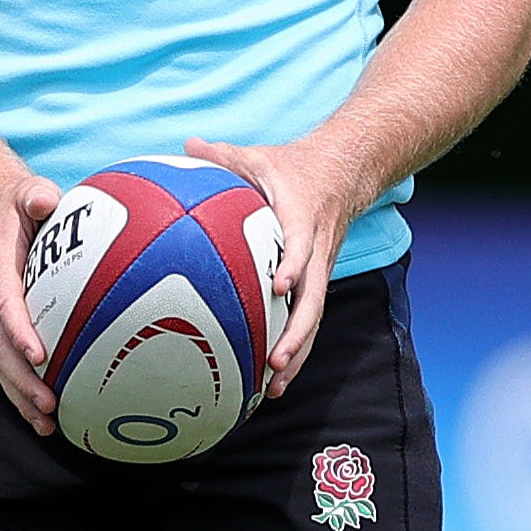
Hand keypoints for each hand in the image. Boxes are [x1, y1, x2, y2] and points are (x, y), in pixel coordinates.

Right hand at [0, 167, 66, 433]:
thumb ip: (35, 195)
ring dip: (22, 395)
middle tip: (49, 404)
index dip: (19, 330)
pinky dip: (25, 391)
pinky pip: (10, 362)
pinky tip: (49, 416)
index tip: (39, 354)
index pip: (6, 303)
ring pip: (2, 362)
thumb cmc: (17, 202)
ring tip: (48, 424)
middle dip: (22, 379)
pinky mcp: (3, 325)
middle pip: (0, 347)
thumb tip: (45, 201)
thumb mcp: (26, 191)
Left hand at [183, 134, 372, 398]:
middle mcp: (316, 250)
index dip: (294, 264)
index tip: (280, 285)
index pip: (302, 245)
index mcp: (302, 218)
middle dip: (297, 333)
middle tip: (274, 361)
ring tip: (273, 386)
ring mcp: (319, 269)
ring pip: (313, 318)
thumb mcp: (258, 156)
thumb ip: (222, 155)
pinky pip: (306, 318)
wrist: (345, 171)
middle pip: (314, 299)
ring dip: (296, 352)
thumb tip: (184, 144)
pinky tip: (269, 379)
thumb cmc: (291, 165)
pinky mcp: (316, 280)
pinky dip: (293, 348)